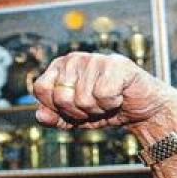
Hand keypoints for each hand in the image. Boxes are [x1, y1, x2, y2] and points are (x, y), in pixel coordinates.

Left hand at [31, 52, 176, 135]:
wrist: (138, 109)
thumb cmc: (103, 109)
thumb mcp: (73, 118)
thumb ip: (53, 118)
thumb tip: (39, 115)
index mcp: (60, 66)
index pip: (41, 88)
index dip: (56, 107)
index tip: (72, 108)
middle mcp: (74, 59)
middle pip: (61, 97)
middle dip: (78, 112)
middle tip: (94, 106)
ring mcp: (95, 59)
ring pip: (82, 100)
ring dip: (97, 110)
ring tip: (107, 102)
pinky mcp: (116, 64)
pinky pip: (103, 96)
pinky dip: (111, 104)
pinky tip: (118, 97)